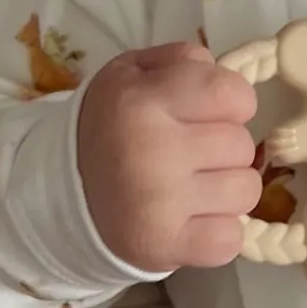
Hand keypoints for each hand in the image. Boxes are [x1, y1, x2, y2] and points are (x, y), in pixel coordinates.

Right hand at [77, 41, 261, 270]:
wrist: (60, 194)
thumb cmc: (111, 127)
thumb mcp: (132, 74)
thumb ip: (183, 61)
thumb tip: (224, 72)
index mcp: (142, 100)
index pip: (232, 93)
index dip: (233, 102)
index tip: (212, 113)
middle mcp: (152, 150)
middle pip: (243, 145)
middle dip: (225, 148)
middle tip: (190, 155)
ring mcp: (160, 204)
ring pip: (246, 191)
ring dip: (226, 190)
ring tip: (191, 187)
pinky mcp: (165, 246)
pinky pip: (231, 239)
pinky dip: (218, 232)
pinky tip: (189, 220)